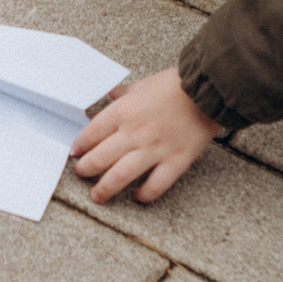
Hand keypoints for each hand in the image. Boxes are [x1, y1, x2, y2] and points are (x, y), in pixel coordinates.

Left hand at [71, 68, 222, 203]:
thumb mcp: (141, 84)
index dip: (79, 146)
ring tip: (97, 195)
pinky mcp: (175, 161)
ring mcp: (155, 149)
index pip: (91, 133)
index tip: (75, 152)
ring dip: (105, 188)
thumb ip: (122, 94)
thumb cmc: (173, 85)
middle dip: (85, 169)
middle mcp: (135, 133)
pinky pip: (155, 185)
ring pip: (121, 176)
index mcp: (123, 111)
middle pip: (100, 158)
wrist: (207, 91)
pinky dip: (143, 195)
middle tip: (81, 173)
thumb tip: (107, 93)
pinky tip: (136, 196)